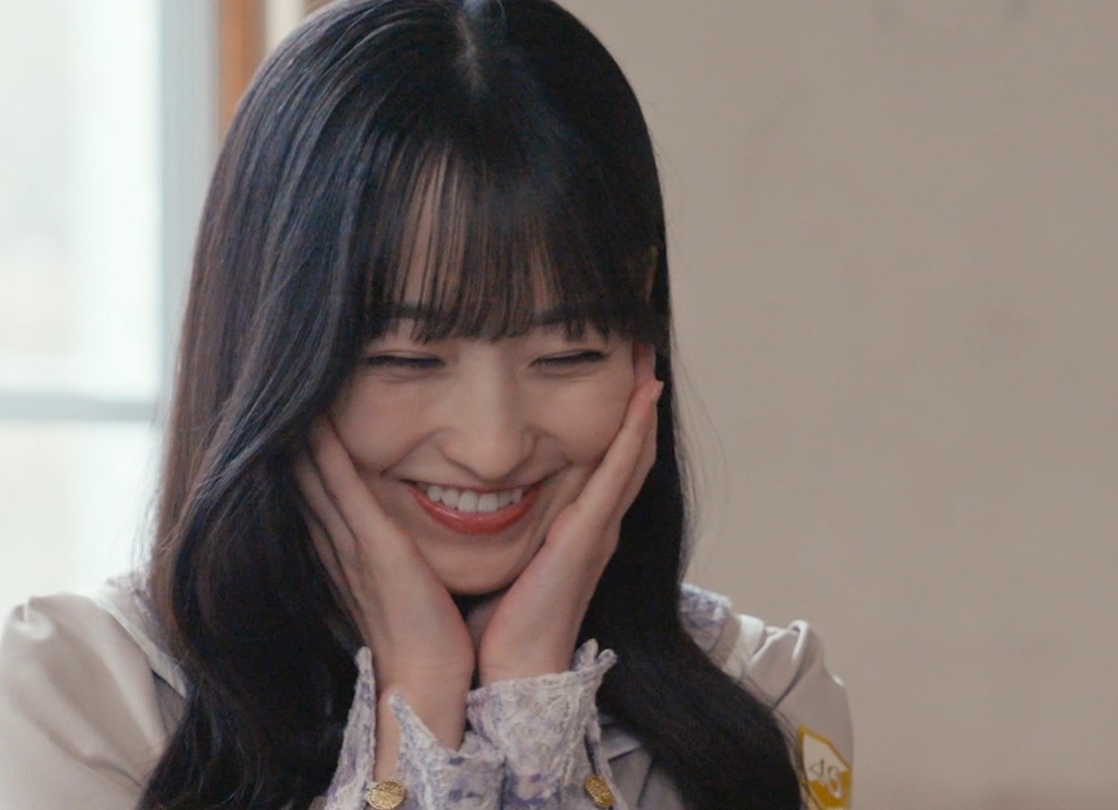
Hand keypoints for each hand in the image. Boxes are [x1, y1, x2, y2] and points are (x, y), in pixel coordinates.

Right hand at [292, 422, 473, 767]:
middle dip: (291, 448)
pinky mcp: (376, 546)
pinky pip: (344, 487)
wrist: (429, 682)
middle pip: (307, 488)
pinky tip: (314, 422)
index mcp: (351, 562)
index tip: (292, 433)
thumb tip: (409, 552)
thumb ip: (404, 570)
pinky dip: (327, 454)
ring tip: (285, 401)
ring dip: (301, 441)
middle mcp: (342, 551)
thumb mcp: (409, 596)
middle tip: (273, 406)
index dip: (304, 470)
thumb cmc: (431, 644)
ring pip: (318, 481)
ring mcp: (354, 547)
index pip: (321, 505)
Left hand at [473, 342, 661, 683]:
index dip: (615, 415)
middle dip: (635, 398)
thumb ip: (500, 524)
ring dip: (642, 404)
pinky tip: (642, 398)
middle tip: (640, 346)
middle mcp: (596, 523)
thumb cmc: (500, 621)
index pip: (603, 459)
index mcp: (576, 527)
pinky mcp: (589, 537)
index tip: (612, 366)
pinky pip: (617, 474)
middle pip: (627, 448)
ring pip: (631, 453)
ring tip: (646, 355)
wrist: (510, 668)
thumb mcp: (506, 556)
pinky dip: (633, 434)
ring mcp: (598, 529)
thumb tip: (471, 490)